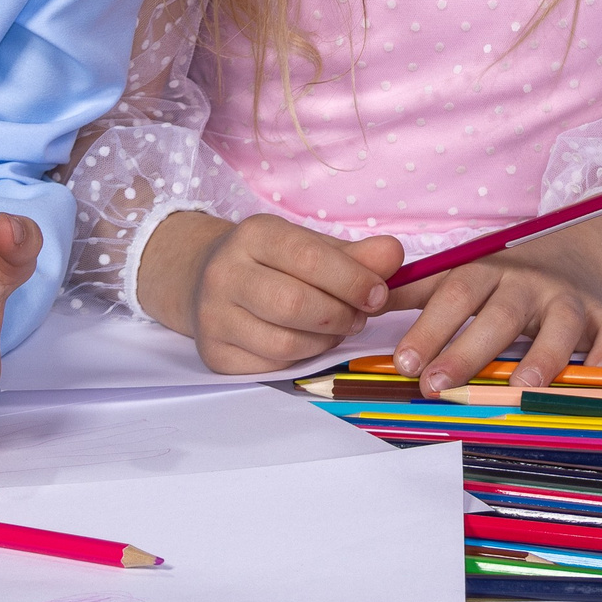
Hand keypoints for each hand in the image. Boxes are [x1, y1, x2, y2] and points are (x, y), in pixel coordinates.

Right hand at [138, 211, 403, 373]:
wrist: (207, 279)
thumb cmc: (273, 262)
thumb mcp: (311, 246)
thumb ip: (356, 254)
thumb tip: (394, 256)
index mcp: (253, 234)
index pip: (310, 259)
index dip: (352, 280)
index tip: (379, 294)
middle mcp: (225, 273)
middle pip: (295, 304)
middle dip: (340, 315)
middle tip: (359, 317)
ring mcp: (213, 316)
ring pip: (285, 342)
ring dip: (326, 342)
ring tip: (337, 329)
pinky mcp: (214, 355)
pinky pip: (271, 366)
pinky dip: (301, 359)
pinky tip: (308, 343)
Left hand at [388, 209, 601, 392]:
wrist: (575, 257)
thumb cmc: (505, 280)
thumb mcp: (460, 275)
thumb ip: (414, 292)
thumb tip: (360, 304)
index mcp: (488, 272)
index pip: (454, 296)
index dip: (429, 328)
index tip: (403, 363)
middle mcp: (528, 284)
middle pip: (499, 314)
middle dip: (468, 350)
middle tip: (437, 385)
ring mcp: (570, 300)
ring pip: (560, 324)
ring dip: (543, 353)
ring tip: (523, 386)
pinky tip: (594, 379)